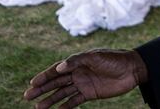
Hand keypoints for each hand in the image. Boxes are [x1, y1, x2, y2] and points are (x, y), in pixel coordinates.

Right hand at [24, 49, 147, 108]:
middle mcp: (78, 72)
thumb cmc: (114, 59)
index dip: (44, 76)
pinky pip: (74, 101)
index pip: (57, 70)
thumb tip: (59, 68)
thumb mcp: (95, 57)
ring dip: (50, 100)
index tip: (32, 83)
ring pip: (62, 93)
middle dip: (42, 89)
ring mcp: (83, 83)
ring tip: (37, 108)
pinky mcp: (90, 93)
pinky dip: (64, 106)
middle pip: (56, 82)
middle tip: (27, 96)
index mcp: (78, 61)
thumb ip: (77, 61)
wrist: (132, 69)